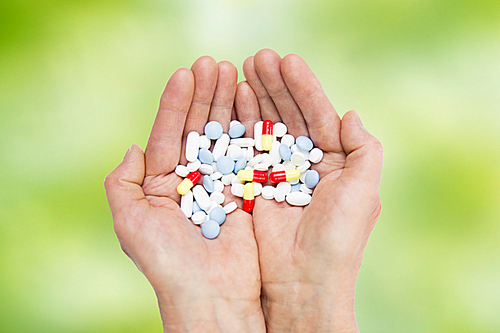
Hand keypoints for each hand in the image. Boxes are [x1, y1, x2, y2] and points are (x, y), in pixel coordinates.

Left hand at [104, 57, 264, 331]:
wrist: (211, 296)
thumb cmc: (166, 263)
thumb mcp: (129, 223)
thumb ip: (122, 184)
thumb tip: (133, 148)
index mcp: (162, 184)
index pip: (168, 134)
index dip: (176, 103)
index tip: (186, 73)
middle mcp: (191, 180)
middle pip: (198, 128)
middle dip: (205, 96)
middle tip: (215, 63)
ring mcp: (220, 183)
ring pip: (224, 136)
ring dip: (227, 104)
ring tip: (234, 72)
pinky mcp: (246, 191)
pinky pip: (247, 154)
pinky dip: (249, 129)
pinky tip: (251, 103)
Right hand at [243, 49, 382, 331]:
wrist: (303, 282)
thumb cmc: (338, 238)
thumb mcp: (363, 190)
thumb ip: (364, 149)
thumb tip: (349, 113)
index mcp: (336, 161)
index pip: (318, 114)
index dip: (304, 87)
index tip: (287, 60)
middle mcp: (307, 163)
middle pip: (290, 114)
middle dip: (275, 85)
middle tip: (258, 57)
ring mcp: (279, 172)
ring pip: (267, 126)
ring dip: (257, 97)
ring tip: (242, 69)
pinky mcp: (255, 184)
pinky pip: (247, 148)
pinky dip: (241, 124)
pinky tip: (234, 101)